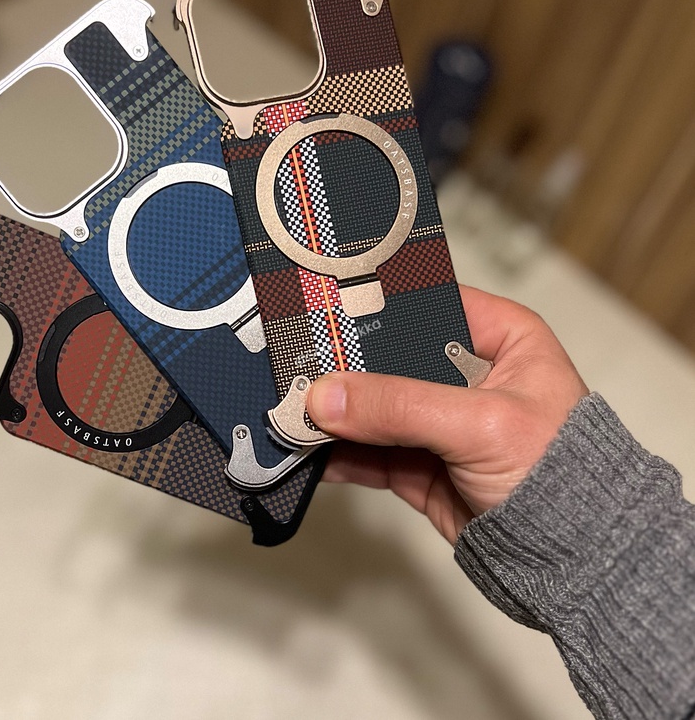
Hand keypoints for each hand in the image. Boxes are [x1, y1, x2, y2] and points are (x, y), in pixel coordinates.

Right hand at [306, 286, 588, 543]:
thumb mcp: (481, 424)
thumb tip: (326, 396)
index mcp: (498, 336)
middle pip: (388, 356)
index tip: (324, 304)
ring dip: (333, 412)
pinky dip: (337, 453)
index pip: (425, 302)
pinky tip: (307, 449)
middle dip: (343, 365)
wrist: (573, 562)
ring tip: (290, 409)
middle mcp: (464, 373)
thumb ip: (401, 406)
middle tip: (294, 361)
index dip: (376, 303)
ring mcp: (438, 421)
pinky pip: (367, 452)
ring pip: (371, 407)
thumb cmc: (562, 474)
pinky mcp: (419, 464)